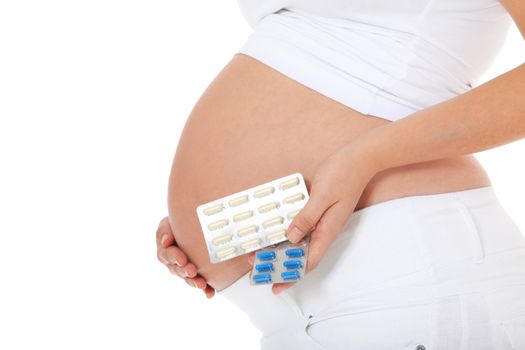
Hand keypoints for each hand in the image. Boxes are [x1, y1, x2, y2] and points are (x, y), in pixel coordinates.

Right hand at [156, 216, 214, 297]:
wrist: (196, 225)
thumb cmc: (180, 222)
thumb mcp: (169, 223)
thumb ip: (165, 231)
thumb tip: (166, 241)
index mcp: (165, 250)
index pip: (166, 255)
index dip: (174, 257)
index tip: (182, 259)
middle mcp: (174, 262)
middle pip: (177, 270)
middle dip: (185, 271)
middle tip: (192, 271)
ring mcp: (186, 269)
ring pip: (188, 278)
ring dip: (194, 282)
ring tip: (202, 284)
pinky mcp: (199, 274)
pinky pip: (202, 284)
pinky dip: (206, 289)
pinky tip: (210, 293)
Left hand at [274, 143, 377, 293]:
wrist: (360, 158)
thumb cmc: (343, 174)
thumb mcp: (322, 196)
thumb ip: (306, 218)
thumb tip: (291, 238)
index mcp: (328, 231)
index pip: (309, 262)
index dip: (292, 276)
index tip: (276, 286)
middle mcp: (326, 230)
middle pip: (302, 255)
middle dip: (281, 263)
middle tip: (258, 267)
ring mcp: (323, 221)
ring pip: (300, 242)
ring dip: (281, 248)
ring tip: (261, 250)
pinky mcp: (320, 211)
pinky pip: (302, 227)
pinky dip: (288, 232)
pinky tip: (275, 230)